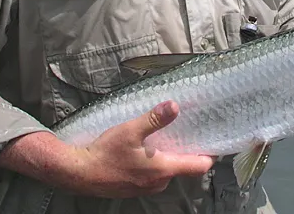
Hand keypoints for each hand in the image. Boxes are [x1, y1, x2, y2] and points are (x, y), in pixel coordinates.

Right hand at [74, 100, 213, 197]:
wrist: (79, 173)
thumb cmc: (105, 153)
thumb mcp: (130, 131)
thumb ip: (153, 119)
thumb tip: (175, 106)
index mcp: (163, 169)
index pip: (198, 166)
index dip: (209, 154)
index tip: (214, 139)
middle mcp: (159, 183)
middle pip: (183, 166)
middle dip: (185, 150)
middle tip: (186, 129)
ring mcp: (147, 188)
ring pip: (167, 170)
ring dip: (168, 155)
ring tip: (163, 136)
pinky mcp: (135, 187)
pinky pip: (154, 175)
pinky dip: (155, 162)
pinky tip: (144, 149)